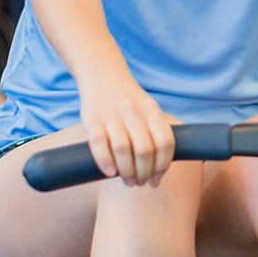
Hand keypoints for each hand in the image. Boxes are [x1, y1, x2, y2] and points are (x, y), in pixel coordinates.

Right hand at [77, 69, 176, 185]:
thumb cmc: (129, 100)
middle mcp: (134, 112)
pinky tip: (110, 173)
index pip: (165, 142)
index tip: (157, 179)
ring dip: (127, 171)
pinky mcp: (92, 118)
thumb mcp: (149, 108)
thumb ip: (156, 132)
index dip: (163, 166)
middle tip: (141, 183)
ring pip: (123, 149)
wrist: (102, 73)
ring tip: (129, 181)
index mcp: (152, 110)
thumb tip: (161, 168)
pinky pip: (98, 144)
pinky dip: (105, 161)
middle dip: (145, 173)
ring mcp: (112, 115)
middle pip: (145, 150)